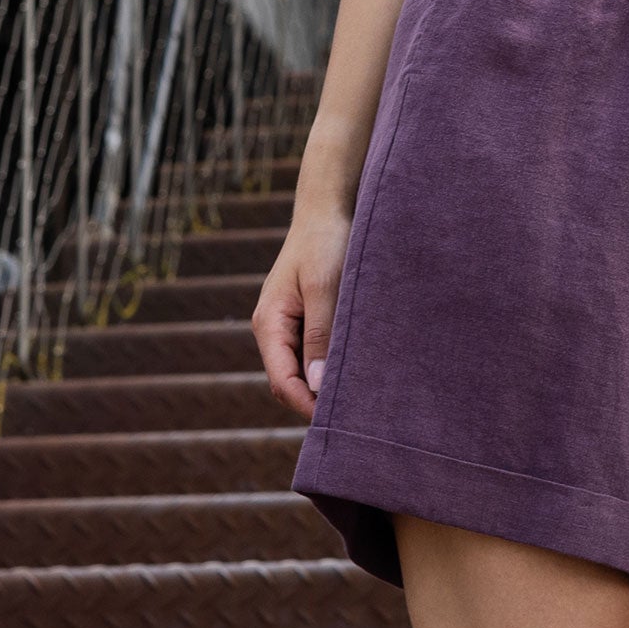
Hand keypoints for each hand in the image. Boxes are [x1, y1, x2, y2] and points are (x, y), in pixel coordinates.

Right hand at [252, 206, 352, 419]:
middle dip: (315, 399)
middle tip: (353, 414)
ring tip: (359, 394)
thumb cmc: (326, 241)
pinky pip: (314, 350)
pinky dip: (331, 361)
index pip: (282, 381)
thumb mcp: (324, 286)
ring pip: (303, 368)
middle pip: (289, 380)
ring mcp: (288, 323)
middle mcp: (274, 328)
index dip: (306, 404)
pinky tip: (356, 365)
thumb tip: (318, 384)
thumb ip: (320, 334)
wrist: (328, 208)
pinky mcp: (306, 316)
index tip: (336, 419)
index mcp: (269, 323)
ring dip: (325, 381)